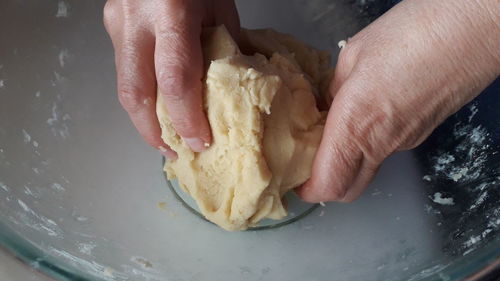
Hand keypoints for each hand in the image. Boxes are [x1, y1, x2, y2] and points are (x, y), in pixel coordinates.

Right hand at [103, 0, 239, 156]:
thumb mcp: (219, 7)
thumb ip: (223, 48)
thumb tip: (229, 91)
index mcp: (170, 12)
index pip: (174, 79)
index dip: (186, 118)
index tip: (200, 142)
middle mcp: (135, 21)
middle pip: (136, 93)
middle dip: (153, 131)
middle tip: (174, 152)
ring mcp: (117, 23)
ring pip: (125, 86)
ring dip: (144, 119)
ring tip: (166, 139)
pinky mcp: (111, 27)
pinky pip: (125, 71)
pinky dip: (142, 96)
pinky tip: (157, 109)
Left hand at [297, 0, 499, 201]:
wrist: (473, 29)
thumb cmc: (413, 33)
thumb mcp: (354, 56)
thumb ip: (335, 88)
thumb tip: (327, 105)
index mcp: (356, 125)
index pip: (328, 184)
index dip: (307, 190)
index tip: (293, 179)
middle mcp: (383, 144)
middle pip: (348, 189)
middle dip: (324, 184)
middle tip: (307, 160)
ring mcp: (406, 142)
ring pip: (368, 169)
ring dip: (345, 160)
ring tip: (332, 129)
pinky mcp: (422, 132)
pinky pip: (387, 150)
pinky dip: (368, 143)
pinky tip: (366, 113)